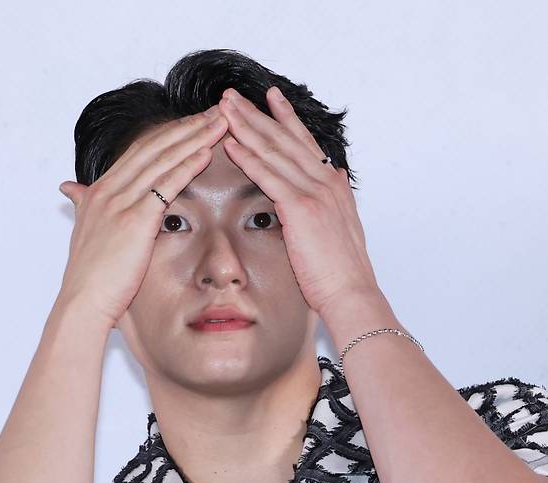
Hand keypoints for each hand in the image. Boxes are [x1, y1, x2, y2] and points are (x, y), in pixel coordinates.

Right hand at [56, 107, 228, 328]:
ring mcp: (120, 202)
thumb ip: (83, 205)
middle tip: (217, 111)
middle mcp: (108, 190)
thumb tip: (70, 189)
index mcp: (99, 191)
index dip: (169, 134)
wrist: (83, 302)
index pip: (140, 151)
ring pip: (163, 159)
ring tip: (221, 122)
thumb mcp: (84, 232)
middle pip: (154, 146)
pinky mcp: (134, 219)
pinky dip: (187, 166)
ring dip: (195, 137)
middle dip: (188, 126)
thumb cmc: (89, 277)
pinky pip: (166, 185)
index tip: (194, 122)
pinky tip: (207, 152)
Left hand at [217, 86, 380, 313]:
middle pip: (285, 138)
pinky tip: (231, 143)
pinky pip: (269, 175)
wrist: (351, 293)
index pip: (305, 143)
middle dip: (257, 113)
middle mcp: (326, 182)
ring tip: (224, 109)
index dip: (285, 118)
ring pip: (274, 150)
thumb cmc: (342, 272)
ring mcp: (315, 192)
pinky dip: (249, 157)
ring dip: (246, 126)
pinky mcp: (301, 208)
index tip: (270, 98)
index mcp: (334, 186)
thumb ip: (336, 199)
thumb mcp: (342, 228)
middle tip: (232, 95)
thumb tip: (334, 176)